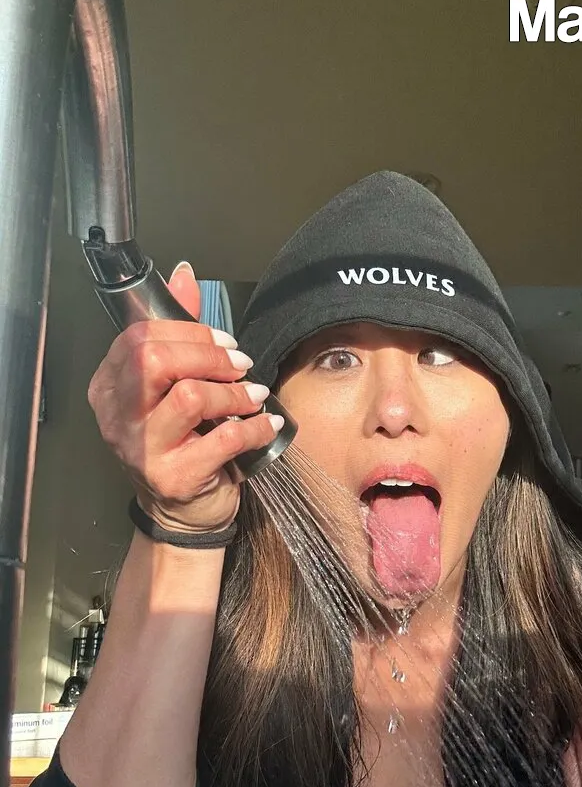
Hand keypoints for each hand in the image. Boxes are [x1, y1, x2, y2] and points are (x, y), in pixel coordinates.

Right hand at [88, 262, 280, 532]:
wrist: (184, 512)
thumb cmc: (182, 442)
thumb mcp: (173, 384)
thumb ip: (177, 331)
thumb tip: (183, 275)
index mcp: (110, 387)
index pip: (138, 340)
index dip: (189, 333)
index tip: (225, 342)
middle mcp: (118, 417)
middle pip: (156, 362)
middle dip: (209, 356)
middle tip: (240, 366)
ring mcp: (141, 450)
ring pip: (190, 397)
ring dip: (234, 393)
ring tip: (254, 396)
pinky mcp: (173, 477)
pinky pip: (222, 440)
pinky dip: (254, 428)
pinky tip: (265, 424)